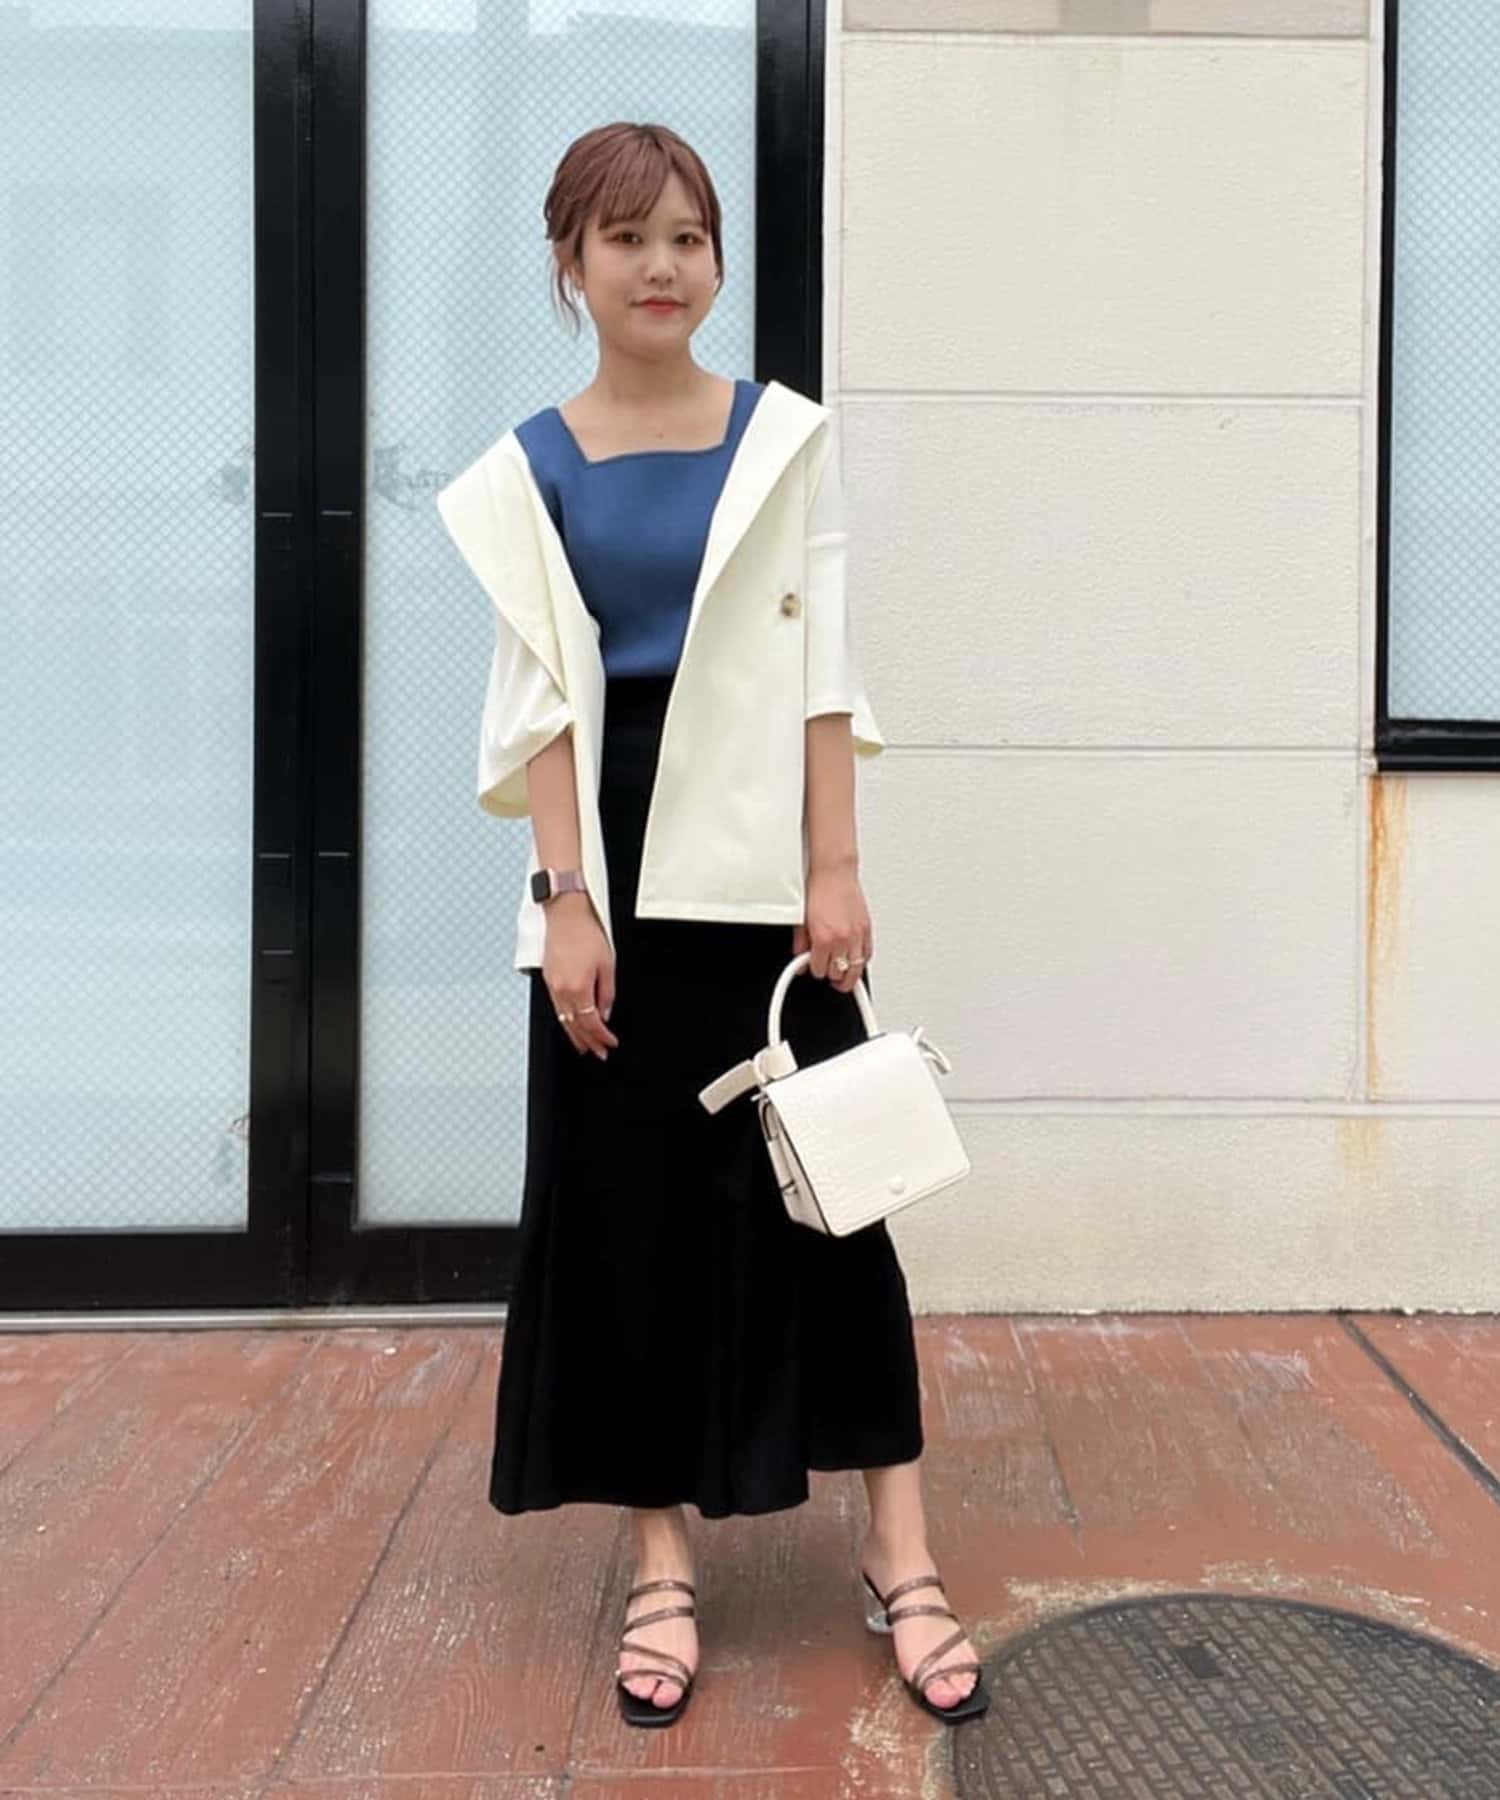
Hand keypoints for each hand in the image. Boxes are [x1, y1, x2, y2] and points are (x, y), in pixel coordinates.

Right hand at [542, 894, 619, 1058]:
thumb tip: (606, 1013)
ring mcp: (552, 986)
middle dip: (589, 1042)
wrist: (566, 914)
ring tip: (584, 1047)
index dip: (602, 1036)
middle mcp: (562, 990)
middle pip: (576, 1025)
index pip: (591, 1022)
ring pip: (564, 1019)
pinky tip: (571, 1025)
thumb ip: (607, 992)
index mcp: (579, 987)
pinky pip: (557, 1008)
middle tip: (599, 1053)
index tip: (610, 1043)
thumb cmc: (587, 934)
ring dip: (575, 1035)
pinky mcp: (548, 980)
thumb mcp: (607, 964)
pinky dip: (566, 1020)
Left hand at [792, 865, 872, 995]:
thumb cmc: (818, 890)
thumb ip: (800, 944)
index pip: (819, 970)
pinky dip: (861, 961)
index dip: (814, 970)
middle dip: (831, 976)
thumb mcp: (802, 920)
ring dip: (848, 975)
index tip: (812, 966)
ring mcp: (857, 934)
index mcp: (824, 938)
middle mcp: (842, 939)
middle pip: (839, 974)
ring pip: (856, 970)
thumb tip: (800, 959)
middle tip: (827, 973)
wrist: (833, 872)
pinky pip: (868, 955)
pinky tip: (853, 961)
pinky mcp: (867, 928)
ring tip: (842, 977)